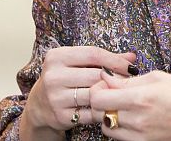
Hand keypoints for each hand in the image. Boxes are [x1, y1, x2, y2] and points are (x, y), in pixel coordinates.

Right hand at [20, 46, 135, 139]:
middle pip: (95, 75)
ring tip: (117, 94)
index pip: (93, 54)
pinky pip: (91, 113)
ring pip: (94, 95)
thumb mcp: (77, 63)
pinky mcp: (61, 116)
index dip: (115, 60)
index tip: (130, 66)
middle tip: (127, 82)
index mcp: (56, 57)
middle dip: (115, 79)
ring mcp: (55, 97)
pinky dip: (101, 110)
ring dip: (109, 95)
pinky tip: (105, 106)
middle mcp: (53, 76)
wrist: (39, 104)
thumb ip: (103, 58)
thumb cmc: (64, 78)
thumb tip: (132, 56)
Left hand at [89, 70, 170, 140]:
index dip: (97, 87)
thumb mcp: (160, 78)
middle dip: (98, 101)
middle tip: (109, 93)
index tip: (105, 82)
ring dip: (107, 115)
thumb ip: (129, 79)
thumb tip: (107, 77)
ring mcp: (140, 136)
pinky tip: (129, 117)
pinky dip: (118, 127)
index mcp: (140, 98)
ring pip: (106, 127)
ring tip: (120, 106)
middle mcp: (137, 120)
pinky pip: (120, 138)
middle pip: (98, 113)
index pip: (98, 97)